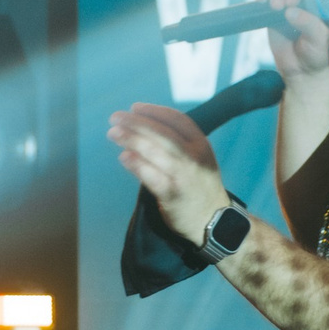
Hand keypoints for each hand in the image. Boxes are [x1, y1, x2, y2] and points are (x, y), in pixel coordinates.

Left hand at [108, 102, 222, 246]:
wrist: (215, 222)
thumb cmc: (200, 186)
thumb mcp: (200, 159)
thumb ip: (179, 143)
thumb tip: (142, 128)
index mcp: (201, 144)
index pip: (176, 120)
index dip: (154, 111)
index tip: (134, 108)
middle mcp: (194, 157)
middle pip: (162, 133)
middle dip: (136, 122)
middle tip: (115, 117)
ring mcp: (183, 176)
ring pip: (154, 151)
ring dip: (130, 139)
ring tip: (113, 133)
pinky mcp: (172, 194)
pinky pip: (151, 176)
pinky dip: (136, 165)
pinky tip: (123, 157)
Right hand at [260, 0, 328, 81]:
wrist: (300, 70)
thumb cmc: (317, 55)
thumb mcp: (319, 41)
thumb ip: (309, 25)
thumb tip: (290, 10)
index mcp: (326, 1)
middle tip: (288, 4)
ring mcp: (291, 1)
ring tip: (276, 8)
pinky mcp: (273, 8)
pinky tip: (261, 0)